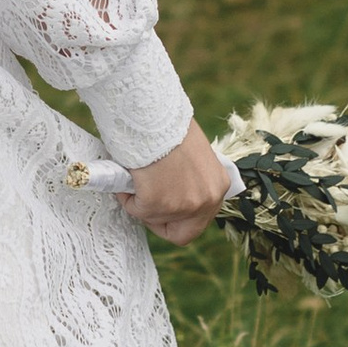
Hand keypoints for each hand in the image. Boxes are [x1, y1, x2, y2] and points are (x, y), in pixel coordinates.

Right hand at [128, 122, 231, 247]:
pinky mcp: (157, 203)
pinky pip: (136, 209)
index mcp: (218, 186)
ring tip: (138, 177)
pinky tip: (130, 175)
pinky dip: (128, 195)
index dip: (179, 219)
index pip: (200, 222)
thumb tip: (173, 191)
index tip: (164, 208)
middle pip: (183, 233)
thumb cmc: (169, 127)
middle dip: (160, 219)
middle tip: (146, 201)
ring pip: (154, 218)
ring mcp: (183, 205)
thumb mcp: (193, 156)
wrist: (154, 113)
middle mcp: (207, 200)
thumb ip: (190, 179)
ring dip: (142, 202)